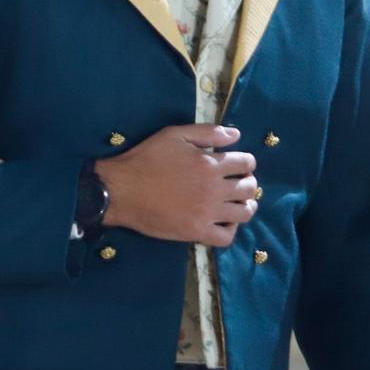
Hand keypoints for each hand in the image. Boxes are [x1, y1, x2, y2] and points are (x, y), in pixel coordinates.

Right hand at [96, 124, 256, 247]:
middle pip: (249, 188)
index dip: (247, 162)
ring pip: (244, 213)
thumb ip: (207, 132)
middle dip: (248, 183)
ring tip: (237, 203)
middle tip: (238, 183)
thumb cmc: (146, 159)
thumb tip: (236, 134)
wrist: (121, 190)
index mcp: (210, 163)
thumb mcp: (174, 135)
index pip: (246, 163)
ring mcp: (206, 213)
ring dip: (246, 206)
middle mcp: (214, 189)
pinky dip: (231, 229)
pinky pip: (226, 237)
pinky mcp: (196, 232)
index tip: (240, 166)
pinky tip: (223, 222)